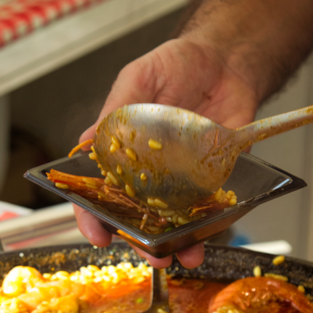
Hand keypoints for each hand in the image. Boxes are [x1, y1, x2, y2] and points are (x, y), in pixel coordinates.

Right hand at [74, 35, 259, 268]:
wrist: (225, 60)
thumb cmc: (177, 64)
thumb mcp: (139, 77)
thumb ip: (116, 109)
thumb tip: (87, 140)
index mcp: (120, 152)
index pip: (98, 191)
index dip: (92, 216)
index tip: (97, 233)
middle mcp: (147, 173)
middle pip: (136, 217)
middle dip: (140, 241)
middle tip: (148, 251)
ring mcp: (180, 179)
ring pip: (174, 222)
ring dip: (178, 242)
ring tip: (184, 252)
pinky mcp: (213, 179)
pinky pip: (210, 208)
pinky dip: (211, 225)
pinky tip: (211, 233)